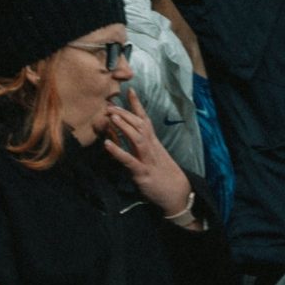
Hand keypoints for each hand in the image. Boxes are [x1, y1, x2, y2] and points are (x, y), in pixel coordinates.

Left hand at [102, 90, 193, 220]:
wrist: (178, 193)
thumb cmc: (164, 176)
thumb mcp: (154, 158)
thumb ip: (142, 148)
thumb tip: (128, 138)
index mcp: (153, 143)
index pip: (145, 120)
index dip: (137, 105)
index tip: (129, 90)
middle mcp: (152, 148)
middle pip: (139, 125)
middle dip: (125, 113)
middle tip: (110, 105)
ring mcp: (148, 159)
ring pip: (137, 138)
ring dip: (124, 126)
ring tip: (111, 116)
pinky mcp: (143, 173)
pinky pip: (129, 160)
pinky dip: (118, 152)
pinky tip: (107, 145)